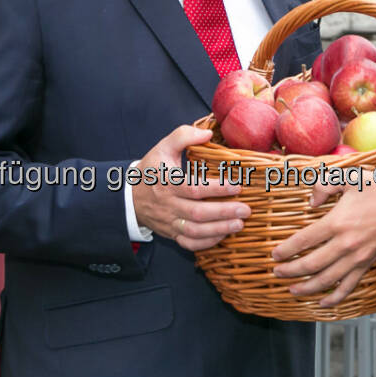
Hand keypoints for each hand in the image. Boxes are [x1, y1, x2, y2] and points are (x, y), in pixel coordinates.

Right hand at [132, 125, 248, 251]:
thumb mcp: (163, 147)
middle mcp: (167, 203)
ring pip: (195, 231)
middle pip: (198, 213)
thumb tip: (207, 133)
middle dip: (224, 212)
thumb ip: (184, 135)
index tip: (237, 186)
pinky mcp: (170, 233)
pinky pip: (189, 243)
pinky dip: (207, 242)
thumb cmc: (151, 169)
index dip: (217, 189)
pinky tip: (223, 235)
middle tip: (245, 209)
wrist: (129, 195)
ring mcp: (169, 221)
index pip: (193, 188)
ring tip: (239, 224)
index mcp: (166, 181)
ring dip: (219, 229)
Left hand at [271, 177, 375, 306]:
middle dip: (290, 271)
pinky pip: (349, 286)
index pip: (303, 241)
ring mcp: (358, 257)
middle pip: (311, 264)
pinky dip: (335, 297)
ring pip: (327, 280)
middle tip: (277, 273)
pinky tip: (323, 302)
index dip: (286, 250)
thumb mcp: (351, 177)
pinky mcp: (368, 263)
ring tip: (292, 290)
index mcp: (337, 222)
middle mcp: (345, 244)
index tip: (275, 255)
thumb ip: (325, 186)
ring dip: (307, 287)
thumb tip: (310, 202)